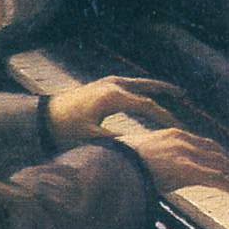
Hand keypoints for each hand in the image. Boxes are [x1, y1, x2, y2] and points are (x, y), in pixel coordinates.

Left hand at [46, 75, 183, 144]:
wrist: (43, 116)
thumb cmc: (66, 130)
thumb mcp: (93, 138)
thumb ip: (118, 141)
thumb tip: (141, 146)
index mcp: (112, 97)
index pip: (146, 106)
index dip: (164, 117)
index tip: (179, 128)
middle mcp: (113, 84)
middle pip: (147, 89)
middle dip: (167, 95)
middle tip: (185, 99)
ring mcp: (108, 81)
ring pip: (140, 83)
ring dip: (158, 88)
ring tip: (177, 93)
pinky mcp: (104, 84)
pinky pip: (131, 84)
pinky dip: (144, 89)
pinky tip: (152, 95)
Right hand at [125, 126, 228, 199]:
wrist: (110, 164)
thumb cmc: (118, 163)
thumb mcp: (140, 157)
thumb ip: (154, 162)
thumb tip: (156, 173)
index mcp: (172, 135)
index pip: (204, 144)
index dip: (220, 156)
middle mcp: (182, 140)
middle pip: (217, 152)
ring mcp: (186, 154)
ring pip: (222, 165)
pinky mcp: (187, 169)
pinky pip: (217, 179)